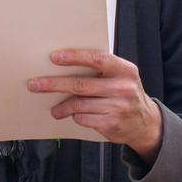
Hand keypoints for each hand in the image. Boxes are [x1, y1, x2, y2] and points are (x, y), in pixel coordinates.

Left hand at [27, 49, 162, 163]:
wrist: (145, 122)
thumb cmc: (125, 92)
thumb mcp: (121, 75)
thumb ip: (101, 68)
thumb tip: (64, 61)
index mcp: (125, 70)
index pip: (96, 59)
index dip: (74, 57)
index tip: (54, 57)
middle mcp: (122, 88)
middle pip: (81, 85)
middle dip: (54, 84)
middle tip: (35, 84)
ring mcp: (117, 107)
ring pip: (79, 105)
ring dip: (61, 107)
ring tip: (54, 109)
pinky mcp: (111, 124)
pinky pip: (84, 118)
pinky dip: (75, 116)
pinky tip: (74, 115)